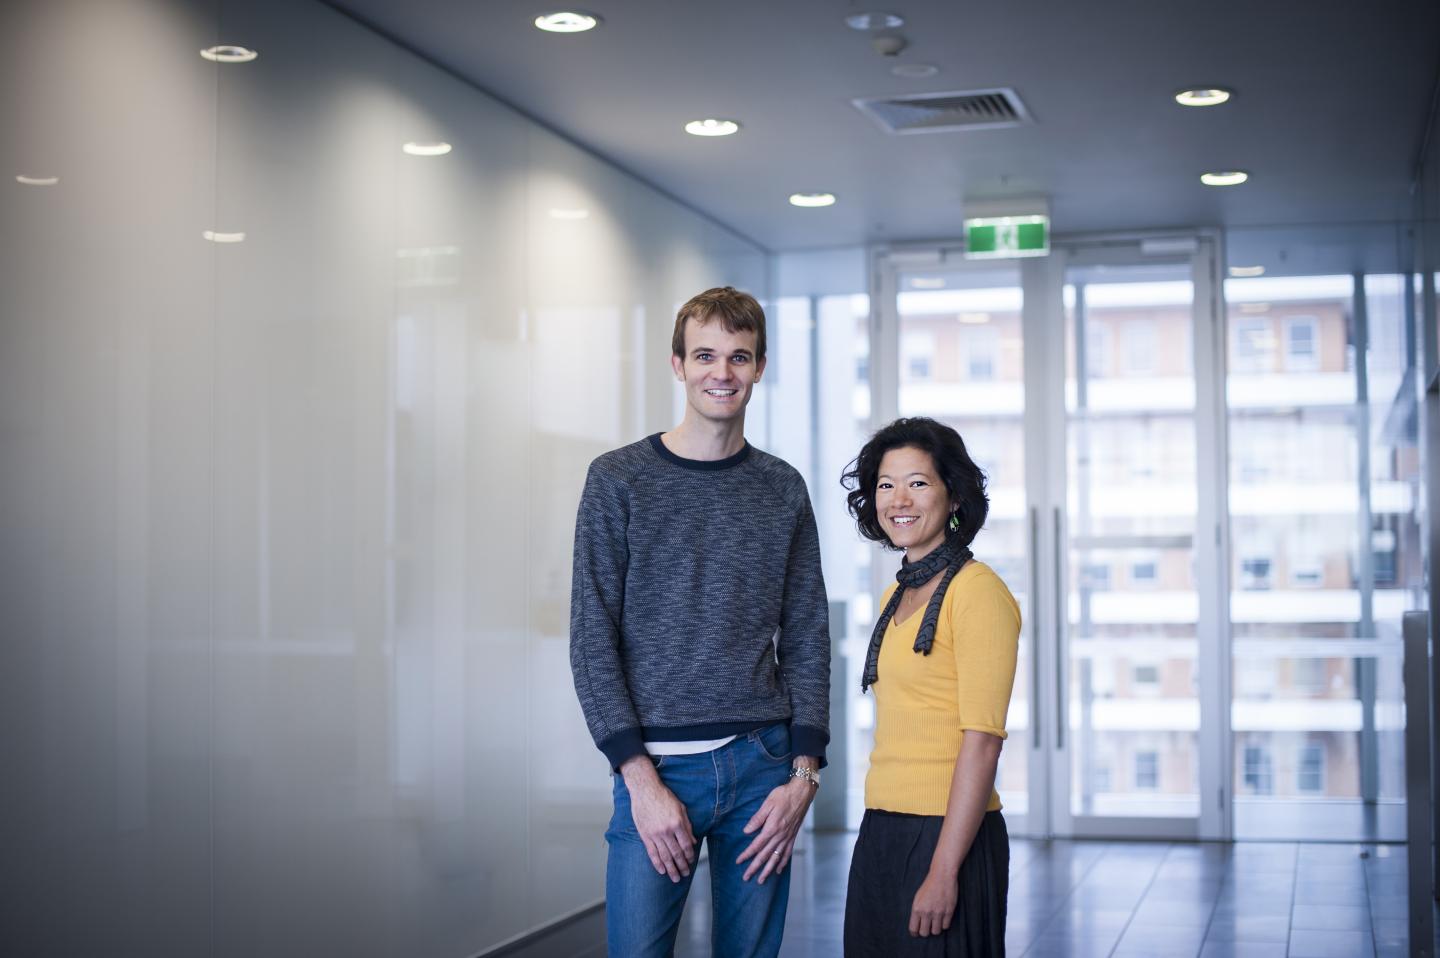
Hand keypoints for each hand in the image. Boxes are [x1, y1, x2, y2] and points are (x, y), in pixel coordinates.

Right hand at [620, 756, 695, 882]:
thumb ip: (687, 826)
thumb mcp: (681, 808)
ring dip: (671, 869)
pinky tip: (662, 871)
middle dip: (682, 866)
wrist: (645, 790)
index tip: (691, 861)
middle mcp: (667, 831)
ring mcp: (655, 834)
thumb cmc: (664, 797)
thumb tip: (693, 841)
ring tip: (675, 878)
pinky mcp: (645, 835)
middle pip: (676, 853)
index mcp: (677, 823)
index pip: (686, 845)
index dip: (689, 855)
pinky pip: (652, 853)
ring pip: (665, 856)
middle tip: (685, 874)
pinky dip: (657, 863)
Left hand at [735, 777, 814, 883]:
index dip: (747, 854)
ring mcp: (787, 838)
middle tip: (746, 877)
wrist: (802, 793)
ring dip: (768, 870)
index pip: (756, 845)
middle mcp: (780, 836)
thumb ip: (757, 818)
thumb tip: (746, 831)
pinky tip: (778, 870)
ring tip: (761, 880)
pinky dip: (782, 863)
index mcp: (771, 828)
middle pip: (765, 856)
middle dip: (755, 868)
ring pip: (776, 858)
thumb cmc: (783, 795)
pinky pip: (787, 853)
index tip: (739, 862)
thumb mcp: (768, 803)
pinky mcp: (793, 837)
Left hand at [909, 869, 957, 936]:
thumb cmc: (929, 885)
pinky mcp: (949, 912)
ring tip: (935, 922)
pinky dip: (944, 924)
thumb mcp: (918, 898)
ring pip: (936, 932)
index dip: (915, 933)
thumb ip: (917, 911)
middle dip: (925, 931)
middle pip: (924, 933)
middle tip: (927, 927)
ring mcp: (938, 913)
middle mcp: (927, 912)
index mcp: (917, 908)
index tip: (917, 933)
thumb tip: (917, 925)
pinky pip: (946, 926)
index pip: (913, 929)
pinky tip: (943, 918)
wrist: (942, 876)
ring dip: (935, 928)